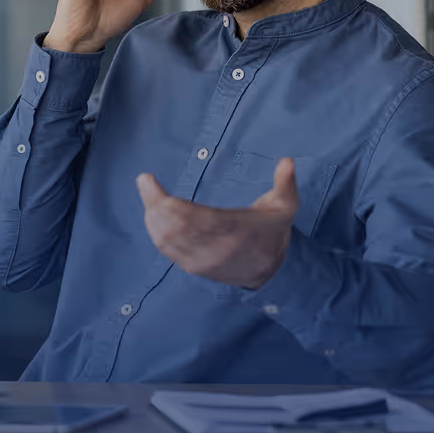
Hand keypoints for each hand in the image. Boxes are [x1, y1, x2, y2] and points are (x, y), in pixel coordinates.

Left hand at [135, 158, 299, 289]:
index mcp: (235, 230)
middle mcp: (215, 248)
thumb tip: (288, 160)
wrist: (270, 272)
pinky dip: (156, 232)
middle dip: (154, 205)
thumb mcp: (285, 206)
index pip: (195, 219)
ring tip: (148, 195)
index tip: (152, 182)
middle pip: (174, 229)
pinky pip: (167, 251)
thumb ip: (285, 183)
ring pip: (166, 241)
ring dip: (152, 218)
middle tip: (145, 183)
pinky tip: (152, 215)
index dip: (169, 203)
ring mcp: (202, 260)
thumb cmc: (272, 231)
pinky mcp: (194, 267)